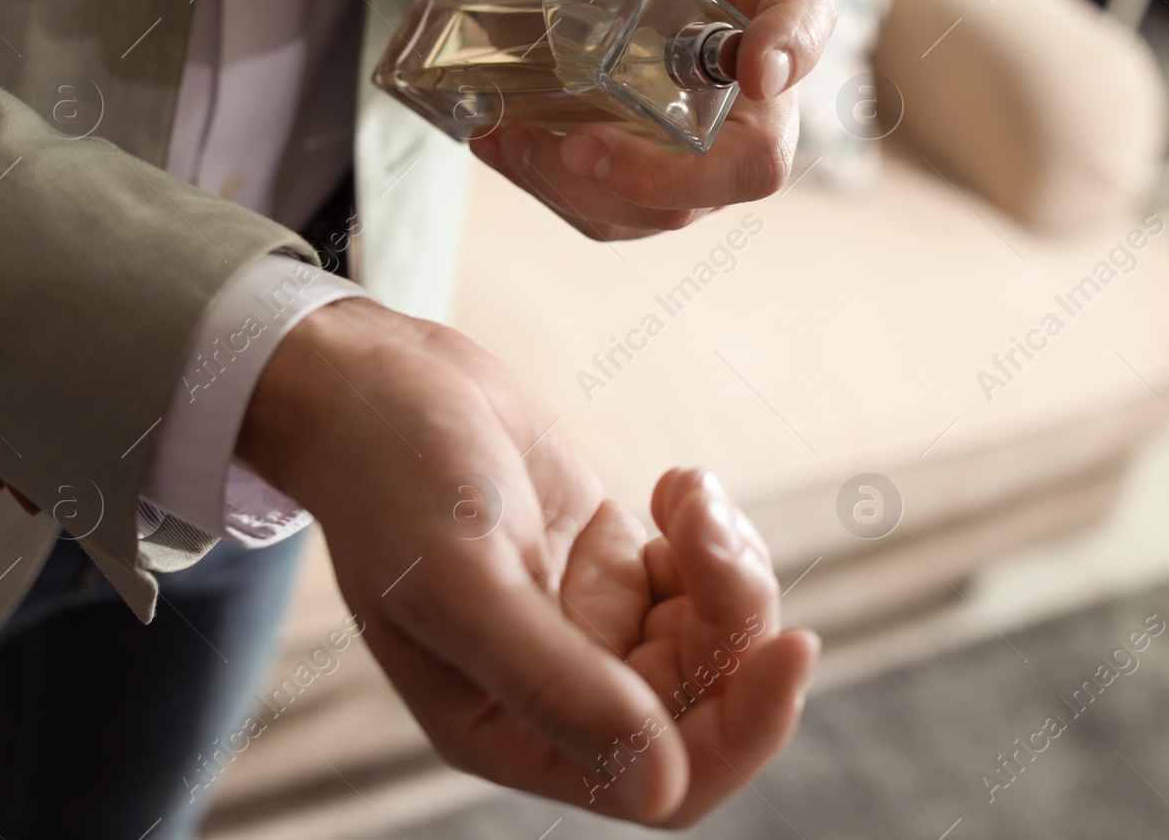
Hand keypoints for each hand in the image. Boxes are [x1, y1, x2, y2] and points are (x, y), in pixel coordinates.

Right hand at [238, 298, 818, 824]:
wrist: (377, 383)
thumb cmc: (394, 479)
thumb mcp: (462, 583)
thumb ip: (554, 686)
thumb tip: (663, 784)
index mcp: (509, 730)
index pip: (660, 784)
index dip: (741, 733)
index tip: (790, 648)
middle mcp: (559, 694)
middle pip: (707, 702)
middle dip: (734, 616)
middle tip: (706, 528)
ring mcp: (593, 630)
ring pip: (718, 636)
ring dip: (727, 561)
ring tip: (685, 493)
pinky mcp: (616, 567)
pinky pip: (706, 579)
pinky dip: (711, 531)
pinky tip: (674, 485)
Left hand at [468, 0, 835, 239]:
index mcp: (764, 1)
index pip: (808, 16)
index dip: (794, 47)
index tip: (757, 70)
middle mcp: (753, 98)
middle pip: (753, 165)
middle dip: (665, 177)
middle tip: (581, 147)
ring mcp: (706, 159)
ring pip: (670, 212)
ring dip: (582, 189)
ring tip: (513, 137)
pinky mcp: (650, 193)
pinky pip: (610, 217)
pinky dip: (548, 190)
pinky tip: (503, 146)